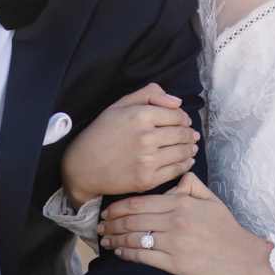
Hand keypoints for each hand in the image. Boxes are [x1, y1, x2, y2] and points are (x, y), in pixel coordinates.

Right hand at [62, 83, 197, 203]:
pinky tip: (186, 161)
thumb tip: (177, 101)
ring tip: (191, 147)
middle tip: (191, 135)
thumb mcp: (119, 105)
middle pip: (183, 133)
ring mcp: (147, 160)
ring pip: (183, 152)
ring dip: (190, 149)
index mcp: (140, 115)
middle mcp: (145, 137)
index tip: (184, 122)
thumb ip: (149, 94)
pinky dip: (185, 164)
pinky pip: (177, 170)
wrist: (82, 167)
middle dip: (189, 134)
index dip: (184, 118)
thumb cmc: (101, 133)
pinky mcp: (147, 180)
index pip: (178, 115)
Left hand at [99, 172, 274, 274]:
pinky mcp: (175, 263)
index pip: (140, 202)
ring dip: (115, 239)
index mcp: (182, 202)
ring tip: (105, 240)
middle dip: (111, 223)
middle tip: (99, 226)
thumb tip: (176, 178)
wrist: (242, 258)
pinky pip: (143, 257)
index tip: (107, 211)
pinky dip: (127, 254)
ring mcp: (174, 242)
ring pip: (134, 238)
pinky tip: (120, 253)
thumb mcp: (212, 200)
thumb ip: (192, 185)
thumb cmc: (226, 230)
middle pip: (132, 219)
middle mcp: (175, 220)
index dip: (119, 207)